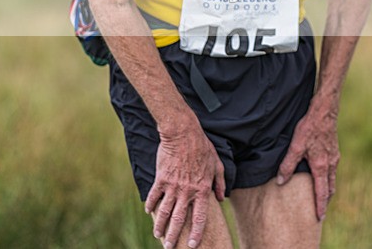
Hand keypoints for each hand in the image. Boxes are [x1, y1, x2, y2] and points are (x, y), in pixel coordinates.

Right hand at [145, 124, 225, 248]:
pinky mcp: (161, 178)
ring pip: (164, 211)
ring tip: (157, 235)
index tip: (192, 244)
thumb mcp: (217, 164)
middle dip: (173, 236)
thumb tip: (222, 198)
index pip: (199, 217)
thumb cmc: (203, 147)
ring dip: (160, 225)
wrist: (183, 133)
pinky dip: (150, 205)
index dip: (196, 232)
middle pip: (179, 219)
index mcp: (202, 189)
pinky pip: (154, 196)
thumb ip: (220, 183)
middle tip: (169, 247)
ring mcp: (173, 186)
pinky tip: (148, 212)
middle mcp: (187, 191)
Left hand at [276, 107, 339, 221]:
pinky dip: (328, 177)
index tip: (320, 218)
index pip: (322, 192)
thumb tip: (281, 182)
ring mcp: (334, 157)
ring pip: (332, 178)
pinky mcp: (334, 149)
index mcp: (321, 166)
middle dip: (326, 200)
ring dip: (327, 188)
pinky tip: (322, 173)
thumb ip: (288, 165)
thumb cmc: (310, 127)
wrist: (325, 111)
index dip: (320, 206)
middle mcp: (330, 164)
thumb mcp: (296, 146)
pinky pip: (332, 169)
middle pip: (330, 188)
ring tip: (321, 195)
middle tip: (321, 211)